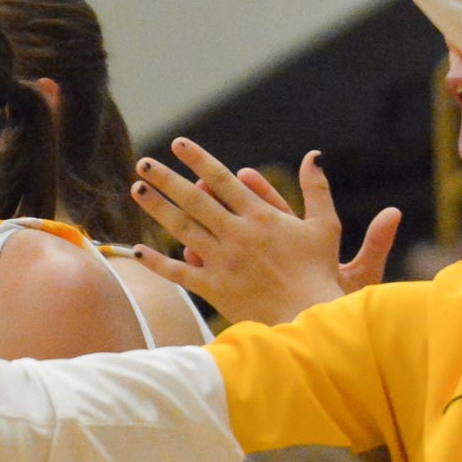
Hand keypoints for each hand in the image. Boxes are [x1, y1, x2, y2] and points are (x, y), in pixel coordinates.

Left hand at [130, 138, 399, 324]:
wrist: (309, 317)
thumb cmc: (319, 271)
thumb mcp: (324, 225)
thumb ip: (316, 188)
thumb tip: (315, 154)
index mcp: (261, 216)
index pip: (222, 180)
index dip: (198, 159)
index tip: (177, 144)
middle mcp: (237, 235)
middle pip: (195, 199)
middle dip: (167, 178)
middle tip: (143, 163)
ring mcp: (222, 262)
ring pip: (183, 229)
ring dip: (157, 208)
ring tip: (137, 190)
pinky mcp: (214, 288)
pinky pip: (179, 273)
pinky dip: (157, 262)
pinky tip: (137, 250)